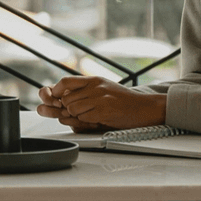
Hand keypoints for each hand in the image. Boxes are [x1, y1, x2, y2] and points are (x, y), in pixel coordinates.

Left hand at [36, 76, 165, 130]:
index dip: (57, 91)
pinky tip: (98, 118)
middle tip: (79, 112)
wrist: (144, 108)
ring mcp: (99, 98)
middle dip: (68, 108)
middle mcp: (95, 87)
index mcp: (93, 80)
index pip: (65, 81)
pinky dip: (87, 121)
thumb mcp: (104, 89)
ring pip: (72, 109)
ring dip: (77, 115)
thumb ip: (85, 91)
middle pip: (66, 98)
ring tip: (90, 115)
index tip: (57, 99)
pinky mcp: (103, 110)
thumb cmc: (123, 101)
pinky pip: (83, 118)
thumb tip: (63, 98)